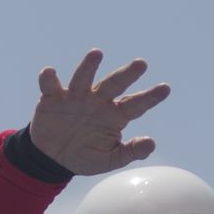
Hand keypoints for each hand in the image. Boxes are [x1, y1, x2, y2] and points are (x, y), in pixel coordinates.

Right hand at [29, 48, 170, 174]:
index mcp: (115, 115)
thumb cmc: (85, 156)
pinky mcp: (52, 98)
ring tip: (97, 53)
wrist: (53, 159)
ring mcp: (75, 97)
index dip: (150, 97)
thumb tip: (151, 143)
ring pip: (84, 78)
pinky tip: (50, 71)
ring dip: (89, 66)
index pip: (136, 104)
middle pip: (114, 84)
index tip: (166, 89)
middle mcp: (97, 101)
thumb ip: (130, 152)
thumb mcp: (110, 159)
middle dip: (127, 74)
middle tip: (142, 64)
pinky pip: (50, 86)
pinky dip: (48, 78)